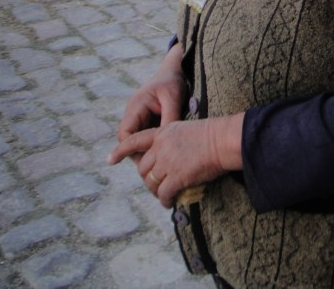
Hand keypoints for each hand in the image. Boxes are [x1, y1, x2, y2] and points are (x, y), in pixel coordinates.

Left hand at [108, 114, 243, 207]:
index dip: (120, 151)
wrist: (222, 140)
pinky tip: (169, 203)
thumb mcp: (185, 130)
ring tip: (163, 195)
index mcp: (162, 132)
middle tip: (156, 185)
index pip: (134, 140)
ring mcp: (167, 162)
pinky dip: (164, 201)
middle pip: (142, 167)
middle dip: (146, 178)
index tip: (110, 159)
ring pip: (151, 182)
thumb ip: (171, 142)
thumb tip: (167, 159)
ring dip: (155, 191)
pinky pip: (163, 194)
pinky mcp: (176, 177)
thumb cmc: (212, 134)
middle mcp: (160, 147)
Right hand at [110, 43, 186, 165]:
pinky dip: (152, 146)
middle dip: (138, 154)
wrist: (175, 70)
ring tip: (160, 164)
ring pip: (137, 141)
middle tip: (154, 169)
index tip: (146, 160)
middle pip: (129, 141)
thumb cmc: (173, 82)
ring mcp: (139, 117)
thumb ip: (169, 119)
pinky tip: (165, 154)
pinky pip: (145, 137)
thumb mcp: (173, 98)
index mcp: (136, 106)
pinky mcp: (147, 120)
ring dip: (145, 151)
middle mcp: (134, 113)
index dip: (130, 149)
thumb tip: (165, 142)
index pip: (125, 134)